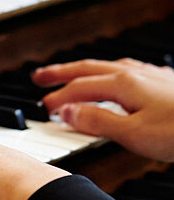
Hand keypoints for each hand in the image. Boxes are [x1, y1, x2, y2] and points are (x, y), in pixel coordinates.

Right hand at [32, 58, 173, 161]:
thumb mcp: (132, 133)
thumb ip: (96, 120)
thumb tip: (67, 112)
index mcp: (122, 84)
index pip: (78, 89)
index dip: (58, 99)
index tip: (43, 109)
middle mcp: (133, 74)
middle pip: (87, 69)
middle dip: (60, 73)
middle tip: (38, 76)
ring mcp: (149, 75)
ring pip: (106, 66)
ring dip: (83, 71)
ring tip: (70, 75)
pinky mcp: (161, 81)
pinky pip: (124, 70)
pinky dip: (106, 73)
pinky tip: (112, 78)